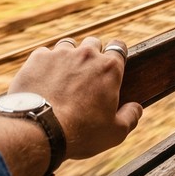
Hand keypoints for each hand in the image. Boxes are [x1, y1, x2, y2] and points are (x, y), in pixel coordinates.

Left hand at [8, 37, 142, 159]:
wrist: (40, 130)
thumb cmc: (81, 133)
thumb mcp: (115, 133)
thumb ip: (130, 117)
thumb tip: (136, 108)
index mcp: (109, 68)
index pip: (118, 47)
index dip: (116, 55)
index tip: (111, 66)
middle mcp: (86, 55)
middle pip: (93, 43)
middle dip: (92, 55)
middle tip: (87, 75)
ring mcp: (60, 54)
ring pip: (68, 45)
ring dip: (69, 57)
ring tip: (63, 77)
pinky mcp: (38, 58)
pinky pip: (45, 54)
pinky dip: (46, 64)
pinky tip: (43, 81)